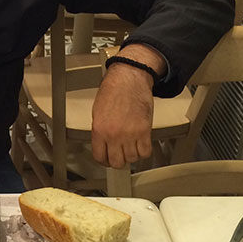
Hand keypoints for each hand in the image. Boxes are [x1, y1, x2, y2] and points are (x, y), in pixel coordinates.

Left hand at [91, 44, 164, 167]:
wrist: (129, 79)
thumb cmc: (113, 90)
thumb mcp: (97, 112)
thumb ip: (100, 131)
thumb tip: (102, 144)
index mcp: (99, 130)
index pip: (99, 157)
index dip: (104, 160)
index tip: (107, 159)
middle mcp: (114, 134)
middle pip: (117, 162)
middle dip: (118, 160)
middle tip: (119, 154)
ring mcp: (130, 134)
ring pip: (132, 159)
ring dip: (131, 155)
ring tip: (130, 147)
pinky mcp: (144, 131)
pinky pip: (145, 152)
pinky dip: (143, 151)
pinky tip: (140, 145)